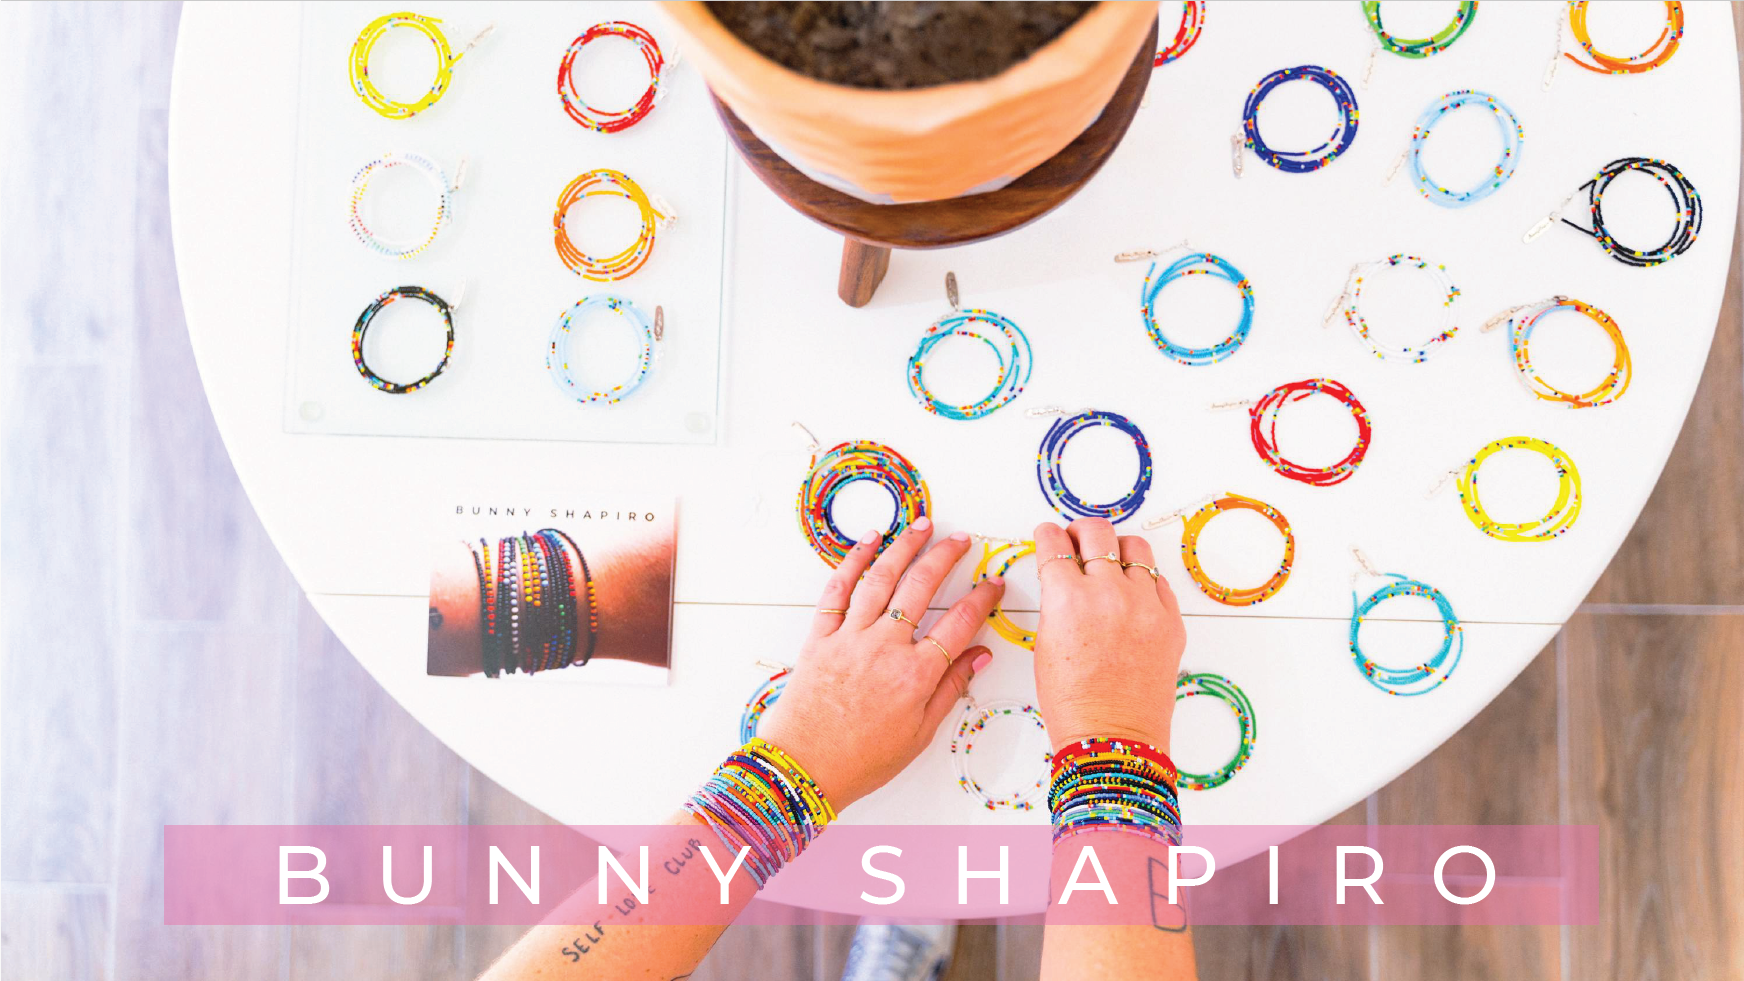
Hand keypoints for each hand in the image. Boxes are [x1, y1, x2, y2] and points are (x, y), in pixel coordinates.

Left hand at [756, 518, 1003, 808]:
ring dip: (905, 546)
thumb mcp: (919, 735)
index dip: (982, 598)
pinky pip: (838, 590)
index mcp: (916, 675)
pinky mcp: (821, 637)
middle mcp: (886, 647)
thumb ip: (950, 690)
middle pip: (922, 587)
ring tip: (922, 526)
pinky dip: (853, 561)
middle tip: (961, 540)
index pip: (960, 623)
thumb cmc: (859, 760)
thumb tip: (979, 657)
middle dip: (946, 556)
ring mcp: (851, 637)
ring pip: (882, 578)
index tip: (993, 583)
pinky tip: (869, 542)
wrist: (803, 768)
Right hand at [1031, 518, 1184, 751]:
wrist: (1112, 736)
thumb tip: (1064, 581)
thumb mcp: (1046, 644)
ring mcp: (1144, 604)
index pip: (1053, 544)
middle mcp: (1108, 592)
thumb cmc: (1073, 702)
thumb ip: (1057, 603)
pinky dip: (1143, 580)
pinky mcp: (1171, 620)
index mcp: (1067, 598)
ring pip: (1134, 548)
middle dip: (1080, 531)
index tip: (1048, 536)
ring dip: (1116, 548)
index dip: (1047, 536)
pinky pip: (1158, 582)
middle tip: (1076, 540)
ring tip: (1110, 561)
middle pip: (1095, 532)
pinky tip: (1133, 593)